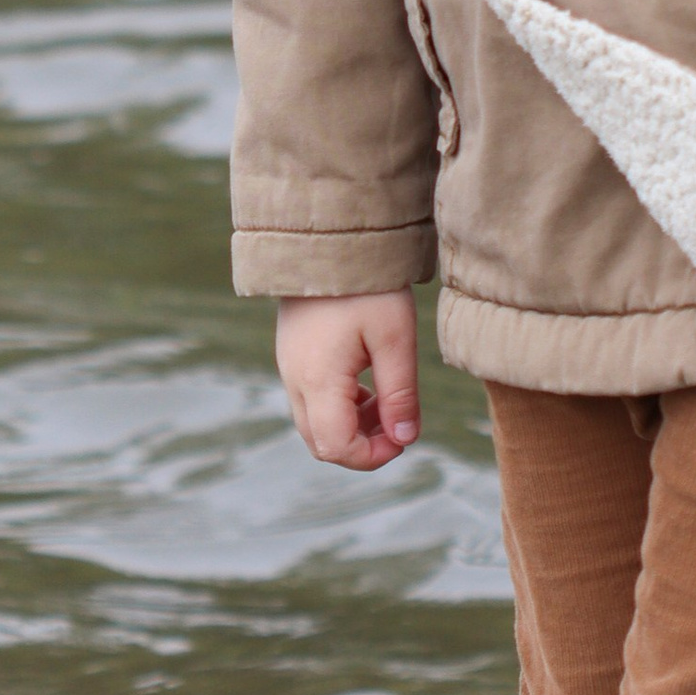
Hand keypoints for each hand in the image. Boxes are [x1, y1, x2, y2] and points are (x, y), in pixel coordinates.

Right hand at [274, 291, 421, 467]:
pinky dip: (340, 409)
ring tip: (388, 402)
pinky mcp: (292, 357)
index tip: (404, 437)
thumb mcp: (396, 338)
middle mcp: (295, 380)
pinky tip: (369, 387)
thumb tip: (406, 440)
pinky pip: (311, 402)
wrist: (327, 237)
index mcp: (318, 379)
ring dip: (352, 428)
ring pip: (315, 425)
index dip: (372, 456)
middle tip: (399, 424)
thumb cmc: (366, 285)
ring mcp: (289, 368)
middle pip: (322, 443)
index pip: (337, 448)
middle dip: (362, 447)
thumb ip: (400, 394)